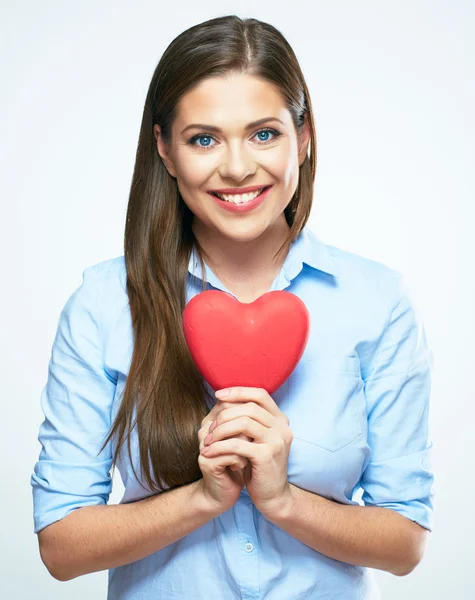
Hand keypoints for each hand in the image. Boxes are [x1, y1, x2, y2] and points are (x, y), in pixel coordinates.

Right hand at [195, 411, 247, 514]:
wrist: (223, 494)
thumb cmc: (237, 463)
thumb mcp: (243, 439)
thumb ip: (247, 420)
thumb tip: (260, 403)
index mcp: (212, 420)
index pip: (232, 404)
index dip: (248, 415)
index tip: (255, 431)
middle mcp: (206, 429)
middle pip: (235, 418)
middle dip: (250, 432)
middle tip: (252, 445)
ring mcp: (205, 444)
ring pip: (236, 435)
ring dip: (247, 447)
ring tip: (247, 456)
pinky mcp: (207, 461)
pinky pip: (233, 453)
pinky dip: (243, 461)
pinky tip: (241, 467)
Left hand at [201, 387, 292, 517]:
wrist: (273, 496)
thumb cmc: (260, 466)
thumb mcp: (257, 439)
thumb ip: (249, 421)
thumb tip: (225, 399)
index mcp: (280, 420)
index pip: (260, 394)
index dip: (238, 391)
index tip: (218, 394)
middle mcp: (282, 427)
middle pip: (249, 407)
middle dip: (225, 413)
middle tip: (210, 426)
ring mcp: (277, 441)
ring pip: (243, 423)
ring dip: (221, 430)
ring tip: (209, 439)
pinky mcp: (267, 456)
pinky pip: (238, 444)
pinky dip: (220, 447)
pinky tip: (210, 452)